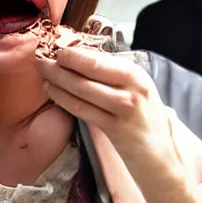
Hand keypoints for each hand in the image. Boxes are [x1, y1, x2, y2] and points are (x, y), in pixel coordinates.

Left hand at [36, 48, 184, 180]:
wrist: (161, 156)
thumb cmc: (143, 118)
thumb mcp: (134, 89)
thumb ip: (111, 74)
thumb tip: (78, 55)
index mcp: (136, 74)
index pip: (99, 58)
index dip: (74, 52)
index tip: (55, 46)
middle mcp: (132, 88)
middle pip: (89, 69)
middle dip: (61, 61)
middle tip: (40, 56)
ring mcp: (124, 109)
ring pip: (82, 89)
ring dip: (57, 78)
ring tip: (42, 70)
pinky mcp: (114, 129)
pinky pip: (82, 109)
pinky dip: (63, 98)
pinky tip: (51, 90)